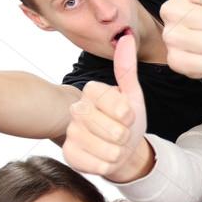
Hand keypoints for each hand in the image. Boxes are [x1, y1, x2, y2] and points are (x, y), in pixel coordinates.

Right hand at [62, 32, 149, 179]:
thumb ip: (127, 69)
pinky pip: (98, 165)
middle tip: (121, 133)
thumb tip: (126, 36)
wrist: (121, 149)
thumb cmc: (127, 121)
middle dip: (124, 136)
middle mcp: (76, 109)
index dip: (128, 115)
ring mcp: (70, 132)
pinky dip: (108, 165)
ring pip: (107, 150)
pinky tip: (104, 157)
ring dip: (118, 152)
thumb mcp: (133, 95)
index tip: (128, 116)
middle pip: (113, 130)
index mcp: (91, 91)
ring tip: (114, 146)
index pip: (117, 105)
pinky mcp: (68, 154)